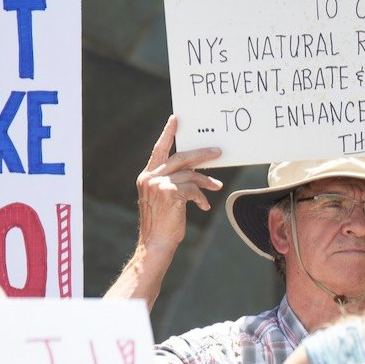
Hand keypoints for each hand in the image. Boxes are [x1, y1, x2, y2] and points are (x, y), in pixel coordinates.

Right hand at [135, 115, 222, 247]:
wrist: (156, 244)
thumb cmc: (163, 223)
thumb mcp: (164, 198)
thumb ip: (173, 182)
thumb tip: (195, 171)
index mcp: (147, 176)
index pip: (159, 150)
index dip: (167, 134)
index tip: (176, 119)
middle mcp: (150, 177)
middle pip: (180, 157)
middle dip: (201, 154)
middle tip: (217, 152)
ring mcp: (159, 184)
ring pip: (190, 174)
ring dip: (206, 180)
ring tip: (217, 186)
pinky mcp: (170, 192)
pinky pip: (193, 189)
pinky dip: (201, 197)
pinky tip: (204, 207)